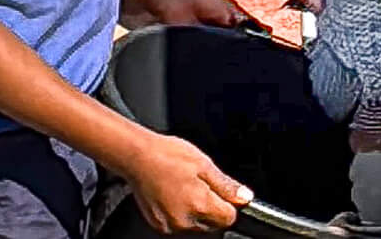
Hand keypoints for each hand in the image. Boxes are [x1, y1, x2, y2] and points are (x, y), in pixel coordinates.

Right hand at [126, 132, 252, 232]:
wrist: (136, 156)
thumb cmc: (166, 155)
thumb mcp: (203, 163)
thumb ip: (226, 185)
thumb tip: (245, 197)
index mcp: (200, 204)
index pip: (229, 217)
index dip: (227, 203)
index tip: (218, 190)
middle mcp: (185, 220)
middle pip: (213, 224)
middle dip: (211, 207)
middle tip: (197, 184)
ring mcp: (170, 225)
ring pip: (196, 225)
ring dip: (195, 211)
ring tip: (182, 187)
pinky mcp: (159, 225)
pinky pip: (179, 224)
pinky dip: (179, 213)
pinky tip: (172, 194)